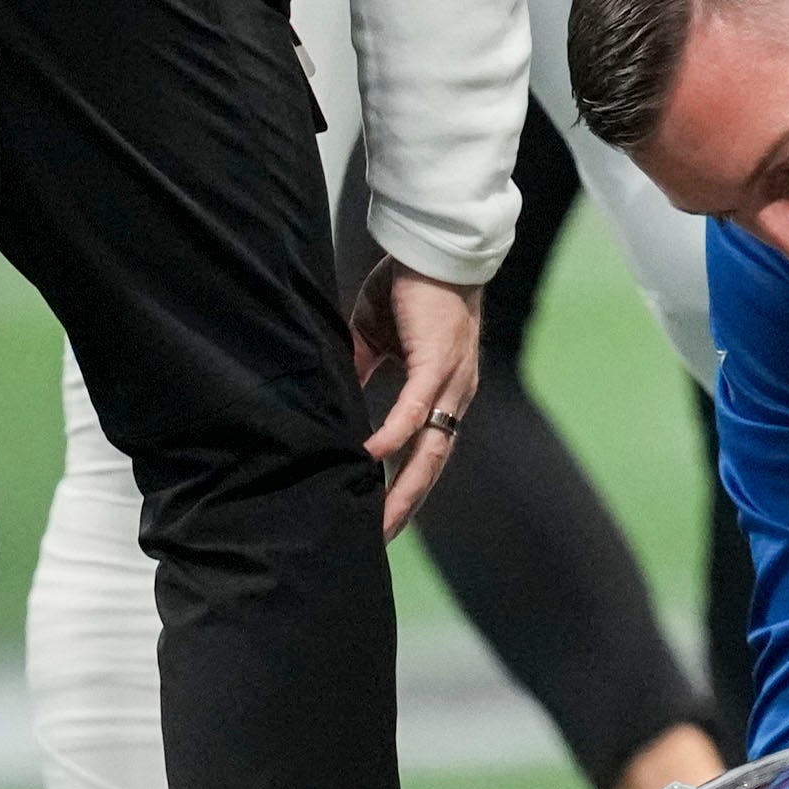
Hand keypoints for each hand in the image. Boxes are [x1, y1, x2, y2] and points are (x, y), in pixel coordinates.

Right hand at [350, 259, 482, 538]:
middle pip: (432, 465)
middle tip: (378, 542)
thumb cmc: (409, 287)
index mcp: (442, 391)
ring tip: (377, 519)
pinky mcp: (437, 360)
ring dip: (403, 487)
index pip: (426, 451)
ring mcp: (450, 381)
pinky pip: (414, 407)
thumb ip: (362, 369)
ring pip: (430, 447)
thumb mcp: (376, 337)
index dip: (407, 486)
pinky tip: (369, 457)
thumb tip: (335, 396)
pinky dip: (393, 434)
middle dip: (406, 504)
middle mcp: (453, 394)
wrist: (429, 246)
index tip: (383, 518)